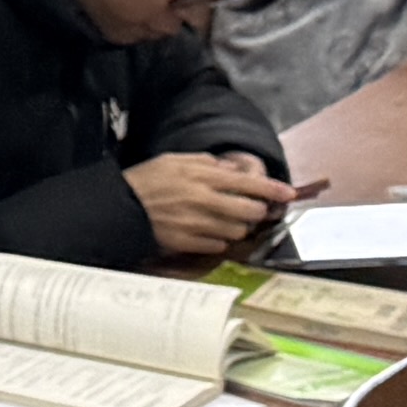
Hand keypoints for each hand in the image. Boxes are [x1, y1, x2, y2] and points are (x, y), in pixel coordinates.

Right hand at [130, 154, 292, 260]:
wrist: (118, 208)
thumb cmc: (146, 181)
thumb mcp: (173, 160)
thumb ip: (206, 163)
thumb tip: (232, 170)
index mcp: (201, 177)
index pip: (247, 183)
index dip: (272, 189)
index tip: (289, 193)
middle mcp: (203, 201)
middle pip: (249, 211)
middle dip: (257, 211)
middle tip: (253, 209)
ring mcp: (196, 225)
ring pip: (237, 231)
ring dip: (238, 227)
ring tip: (226, 221)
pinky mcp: (188, 243)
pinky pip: (218, 245)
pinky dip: (219, 240)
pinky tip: (208, 233)